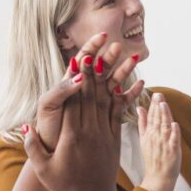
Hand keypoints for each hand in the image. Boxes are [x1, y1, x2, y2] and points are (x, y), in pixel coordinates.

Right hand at [24, 58, 122, 190]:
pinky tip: (126, 83)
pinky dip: (122, 97)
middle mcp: (91, 132)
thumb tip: (25, 127)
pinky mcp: (115, 139)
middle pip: (91, 96)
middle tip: (98, 49)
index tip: (80, 58)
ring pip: (107, 101)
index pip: (74, 101)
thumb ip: (34, 148)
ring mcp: (105, 135)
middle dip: (95, 71)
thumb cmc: (65, 187)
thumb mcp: (43, 170)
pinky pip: (119, 114)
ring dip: (111, 78)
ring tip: (114, 59)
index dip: (78, 79)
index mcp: (72, 136)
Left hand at [34, 33, 144, 150]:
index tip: (102, 37)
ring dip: (124, 70)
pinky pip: (121, 102)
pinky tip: (141, 85)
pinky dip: (131, 93)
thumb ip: (61, 90)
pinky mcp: (105, 116)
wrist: (54, 153)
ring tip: (134, 59)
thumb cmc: (48, 130)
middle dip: (110, 57)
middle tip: (119, 47)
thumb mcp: (49, 106)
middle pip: (100, 69)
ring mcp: (96, 104)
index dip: (91, 48)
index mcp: (68, 85)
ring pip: (113, 82)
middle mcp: (84, 92)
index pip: (81, 61)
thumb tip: (79, 76)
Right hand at [138, 92, 181, 190]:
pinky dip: (174, 132)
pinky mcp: (172, 151)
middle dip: (158, 107)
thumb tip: (139, 108)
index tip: (155, 94)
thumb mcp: (143, 139)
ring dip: (164, 116)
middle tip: (159, 95)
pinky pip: (173, 140)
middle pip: (157, 119)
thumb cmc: (153, 158)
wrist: (158, 178)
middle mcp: (155, 137)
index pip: (151, 116)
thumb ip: (143, 123)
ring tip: (164, 104)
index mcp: (149, 133)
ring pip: (164, 127)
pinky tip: (174, 124)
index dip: (153, 105)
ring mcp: (164, 144)